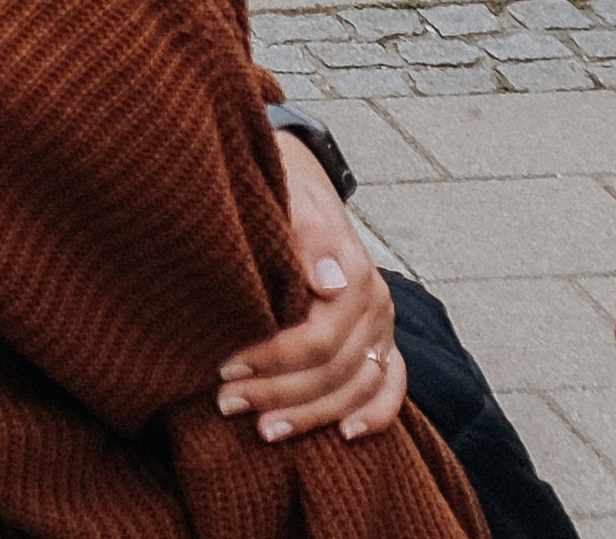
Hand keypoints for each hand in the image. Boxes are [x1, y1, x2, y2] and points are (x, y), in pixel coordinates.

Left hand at [215, 134, 406, 442]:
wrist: (298, 179)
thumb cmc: (282, 188)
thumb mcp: (287, 194)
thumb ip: (306, 234)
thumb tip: (327, 281)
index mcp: (353, 271)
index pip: (319, 338)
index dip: (272, 360)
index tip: (223, 368)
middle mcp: (375, 303)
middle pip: (335, 370)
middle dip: (279, 394)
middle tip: (226, 403)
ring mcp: (381, 324)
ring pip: (359, 386)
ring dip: (312, 415)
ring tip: (263, 430)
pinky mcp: (379, 338)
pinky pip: (391, 384)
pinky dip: (376, 414)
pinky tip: (345, 436)